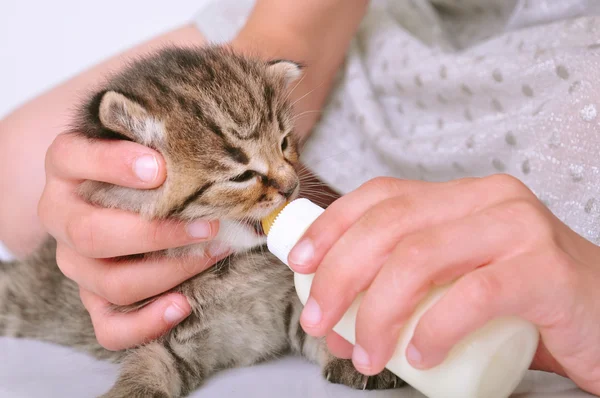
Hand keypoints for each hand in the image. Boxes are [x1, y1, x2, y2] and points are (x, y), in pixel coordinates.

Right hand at [38, 133, 227, 349]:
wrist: (148, 193)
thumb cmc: (162, 161)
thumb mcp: (166, 138)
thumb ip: (185, 127)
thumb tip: (252, 115)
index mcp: (70, 167)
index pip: (70, 158)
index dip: (109, 163)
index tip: (160, 166)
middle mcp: (64, 213)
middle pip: (90, 232)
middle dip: (155, 230)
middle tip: (208, 221)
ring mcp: (76, 260)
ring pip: (106, 280)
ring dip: (168, 270)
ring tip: (215, 252)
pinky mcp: (95, 296)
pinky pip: (108, 325)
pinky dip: (145, 323)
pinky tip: (183, 304)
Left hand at [288, 175, 599, 394]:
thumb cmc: (520, 304)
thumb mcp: (455, 279)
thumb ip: (405, 285)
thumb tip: (335, 315)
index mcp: (460, 197)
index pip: (381, 196)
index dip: (332, 225)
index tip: (298, 263)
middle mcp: (488, 200)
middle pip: (390, 227)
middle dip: (339, 275)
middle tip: (318, 322)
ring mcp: (519, 229)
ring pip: (421, 259)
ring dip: (377, 312)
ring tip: (365, 355)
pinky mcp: (545, 270)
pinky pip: (473, 297)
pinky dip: (434, 329)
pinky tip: (420, 358)